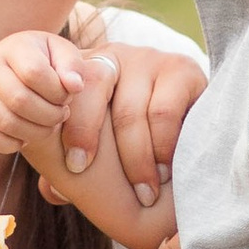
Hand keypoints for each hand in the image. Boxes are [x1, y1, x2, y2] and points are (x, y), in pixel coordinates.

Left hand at [0, 26, 202, 210]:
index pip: (68, 86)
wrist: (195, 129)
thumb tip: (52, 191)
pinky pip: (164, 112)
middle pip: (93, 85)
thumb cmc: (136, 143)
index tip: (75, 167)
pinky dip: (162, 148)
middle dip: (89, 136)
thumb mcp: (103, 149)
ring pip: (131, 110)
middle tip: (93, 176)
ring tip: (142, 192)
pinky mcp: (183, 70)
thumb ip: (76, 166)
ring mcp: (151, 58)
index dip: (70, 126)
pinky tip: (165, 173)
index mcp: (87, 69)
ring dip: (135, 159)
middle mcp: (116, 56)